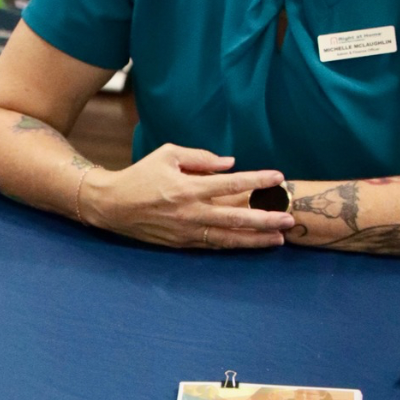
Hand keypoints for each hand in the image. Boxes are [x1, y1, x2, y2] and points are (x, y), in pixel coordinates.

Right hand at [80, 145, 294, 249]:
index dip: (257, 180)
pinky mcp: (182, 243)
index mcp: (189, 187)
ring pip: (228, 237)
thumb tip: (230, 164)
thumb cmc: (140, 175)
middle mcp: (191, 212)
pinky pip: (213, 245)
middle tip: (288, 218)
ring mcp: (187, 231)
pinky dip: (234, 245)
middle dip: (265, 218)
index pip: (231, 183)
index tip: (278, 177)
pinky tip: (251, 244)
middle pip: (236, 217)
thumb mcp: (168, 154)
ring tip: (278, 239)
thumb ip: (201, 158)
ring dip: (255, 239)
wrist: (111, 205)